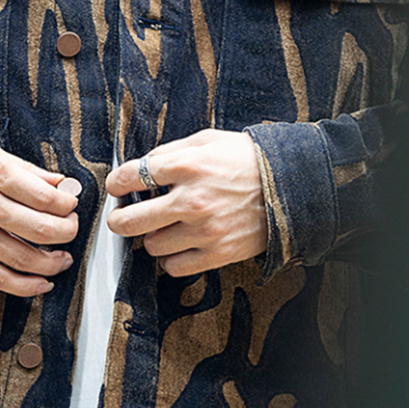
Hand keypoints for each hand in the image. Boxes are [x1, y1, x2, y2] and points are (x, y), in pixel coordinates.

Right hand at [0, 137, 78, 296]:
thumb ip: (27, 170)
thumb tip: (60, 184)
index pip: (45, 197)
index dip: (67, 205)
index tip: (71, 205)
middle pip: (39, 229)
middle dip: (66, 232)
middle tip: (72, 228)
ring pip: (22, 258)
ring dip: (52, 263)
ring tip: (63, 258)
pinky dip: (24, 286)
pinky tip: (42, 283)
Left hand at [105, 130, 267, 275]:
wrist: (292, 186)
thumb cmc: (245, 160)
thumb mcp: (206, 141)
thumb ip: (169, 152)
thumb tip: (139, 165)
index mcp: (186, 166)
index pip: (129, 177)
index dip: (116, 183)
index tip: (117, 187)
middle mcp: (191, 200)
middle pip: (129, 221)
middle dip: (119, 219)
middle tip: (122, 217)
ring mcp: (204, 230)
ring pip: (151, 246)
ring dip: (153, 236)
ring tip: (165, 226)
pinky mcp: (218, 253)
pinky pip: (174, 267)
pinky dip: (172, 258)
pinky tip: (180, 243)